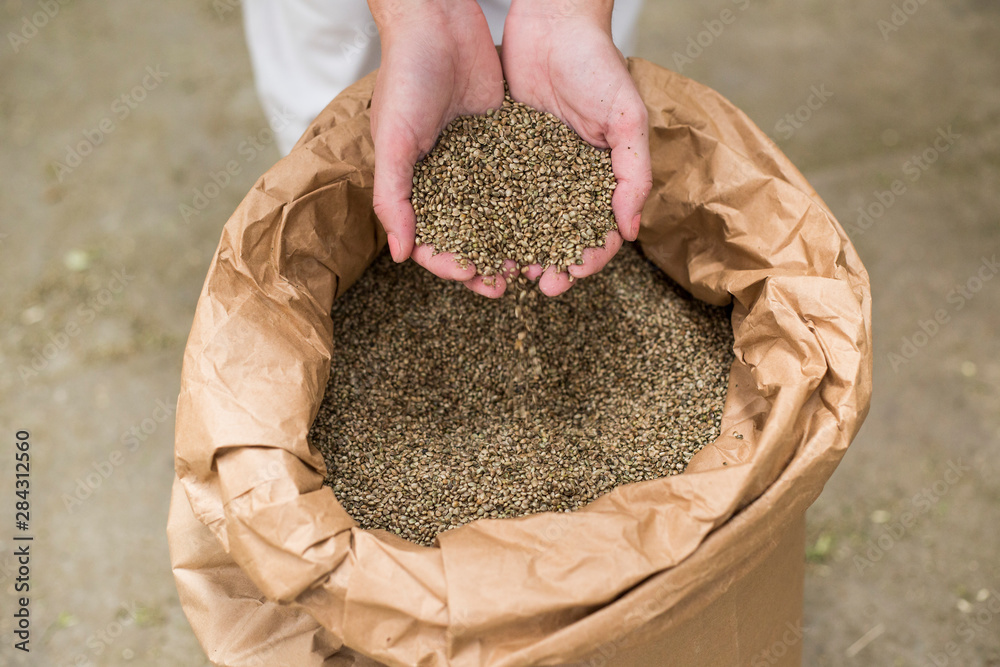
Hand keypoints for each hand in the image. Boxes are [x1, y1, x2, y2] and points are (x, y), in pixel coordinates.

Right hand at [368, 0, 508, 296]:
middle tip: (506, 284)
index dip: (447, 263)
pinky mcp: (507, 145)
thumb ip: (394, 197)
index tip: (470, 274)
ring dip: (512, 244)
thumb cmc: (404, 78)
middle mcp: (447, 183)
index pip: (430, 241)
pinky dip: (534, 207)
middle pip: (467, 238)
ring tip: (532, 264)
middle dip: (484, 265)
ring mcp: (478, 166)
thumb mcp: (393, 141)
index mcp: (414, 187)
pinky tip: (551, 225)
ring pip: (498, 218)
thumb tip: (400, 256)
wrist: (438, 23)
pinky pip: (521, 184)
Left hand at [502, 0, 650, 295]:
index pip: (601, 232)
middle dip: (552, 264)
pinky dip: (491, 219)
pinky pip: (497, 194)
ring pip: (527, 223)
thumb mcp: (626, 119)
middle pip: (561, 236)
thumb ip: (633, 173)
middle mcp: (568, 180)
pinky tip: (479, 237)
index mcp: (602, 177)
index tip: (571, 275)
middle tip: (538, 284)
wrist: (552, 22)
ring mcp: (535, 171)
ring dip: (520, 250)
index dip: (589, 258)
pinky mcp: (503, 155)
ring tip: (507, 270)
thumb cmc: (598, 65)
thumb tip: (632, 230)